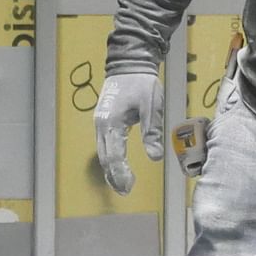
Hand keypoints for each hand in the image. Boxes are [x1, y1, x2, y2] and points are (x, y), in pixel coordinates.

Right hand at [93, 68, 164, 195]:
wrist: (128, 64)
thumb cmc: (141, 83)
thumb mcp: (152, 106)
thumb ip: (152, 132)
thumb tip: (155, 157)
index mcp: (112, 123)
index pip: (113, 156)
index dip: (120, 173)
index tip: (129, 185)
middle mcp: (101, 125)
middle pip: (104, 158)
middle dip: (114, 176)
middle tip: (126, 191)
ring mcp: (100, 122)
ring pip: (102, 152)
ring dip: (111, 169)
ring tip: (122, 184)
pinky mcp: (103, 120)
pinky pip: (104, 144)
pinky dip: (110, 158)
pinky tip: (119, 165)